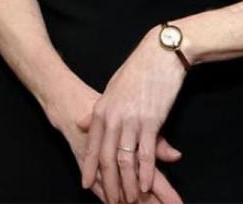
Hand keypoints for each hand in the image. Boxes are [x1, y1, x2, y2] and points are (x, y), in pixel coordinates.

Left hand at [78, 26, 187, 203]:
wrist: (160, 53)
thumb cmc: (138, 69)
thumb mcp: (112, 87)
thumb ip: (99, 109)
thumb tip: (83, 122)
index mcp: (102, 109)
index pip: (92, 145)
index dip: (89, 168)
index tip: (86, 185)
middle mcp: (113, 117)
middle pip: (106, 158)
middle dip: (109, 184)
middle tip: (113, 202)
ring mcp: (131, 120)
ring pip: (125, 160)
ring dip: (127, 184)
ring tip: (130, 200)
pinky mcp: (151, 121)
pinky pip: (146, 154)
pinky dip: (145, 173)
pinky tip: (145, 186)